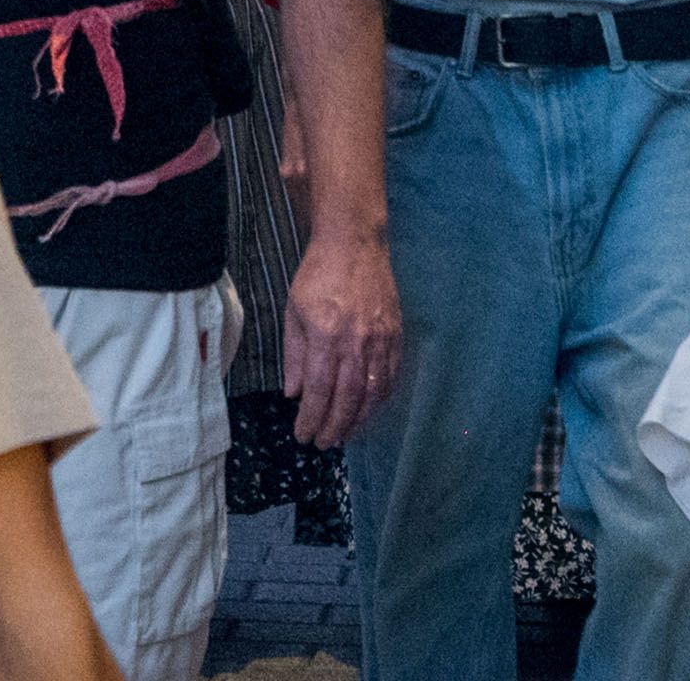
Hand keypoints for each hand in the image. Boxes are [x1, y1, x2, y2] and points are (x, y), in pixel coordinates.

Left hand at [283, 223, 402, 448]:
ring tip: (344, 434)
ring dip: (359, 420)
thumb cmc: (317, 276)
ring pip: (372, 393)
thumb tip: (293, 393)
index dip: (311, 418)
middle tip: (324, 444)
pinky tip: (368, 410)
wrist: (354, 245)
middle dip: (335, 427)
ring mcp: (380, 341)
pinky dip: (379, 399)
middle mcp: (356, 343)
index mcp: (325, 336)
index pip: (318, 390)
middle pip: (348, 398)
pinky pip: (390, 377)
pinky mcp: (396, 337)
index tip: (303, 436)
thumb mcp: (294, 312)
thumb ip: (294, 355)